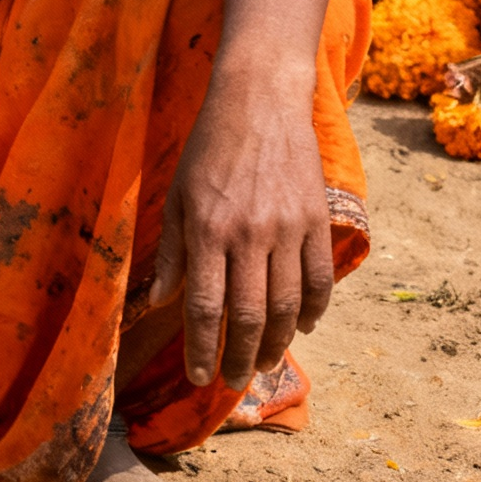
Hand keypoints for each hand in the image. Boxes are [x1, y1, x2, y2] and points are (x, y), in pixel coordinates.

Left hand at [148, 45, 332, 390]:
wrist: (260, 100)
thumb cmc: (210, 147)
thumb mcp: (178, 195)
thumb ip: (173, 251)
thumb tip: (161, 302)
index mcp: (208, 230)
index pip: (203, 306)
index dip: (200, 348)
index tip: (198, 376)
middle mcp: (248, 234)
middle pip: (249, 315)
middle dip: (240, 358)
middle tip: (235, 381)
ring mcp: (287, 228)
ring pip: (287, 305)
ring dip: (277, 343)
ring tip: (265, 362)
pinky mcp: (315, 219)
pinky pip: (319, 278)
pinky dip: (313, 309)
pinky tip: (302, 327)